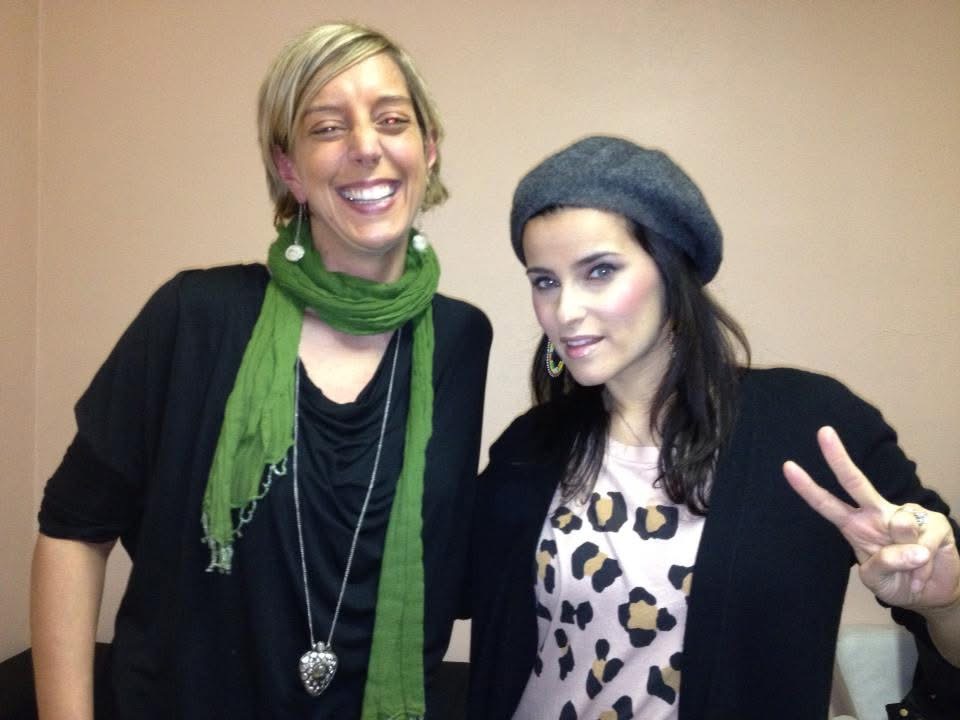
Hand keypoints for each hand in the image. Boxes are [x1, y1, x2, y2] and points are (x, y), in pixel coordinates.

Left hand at [783, 426, 959, 610]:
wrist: (932, 593)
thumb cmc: (897, 581)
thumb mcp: (879, 581)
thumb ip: (885, 564)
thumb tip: (911, 547)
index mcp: (855, 525)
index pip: (827, 504)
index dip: (807, 488)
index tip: (787, 466)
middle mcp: (877, 514)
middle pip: (854, 482)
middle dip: (838, 457)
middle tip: (822, 432)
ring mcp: (907, 515)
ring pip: (900, 525)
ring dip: (908, 558)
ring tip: (912, 569)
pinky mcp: (935, 522)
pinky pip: (925, 542)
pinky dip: (925, 566)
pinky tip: (926, 568)